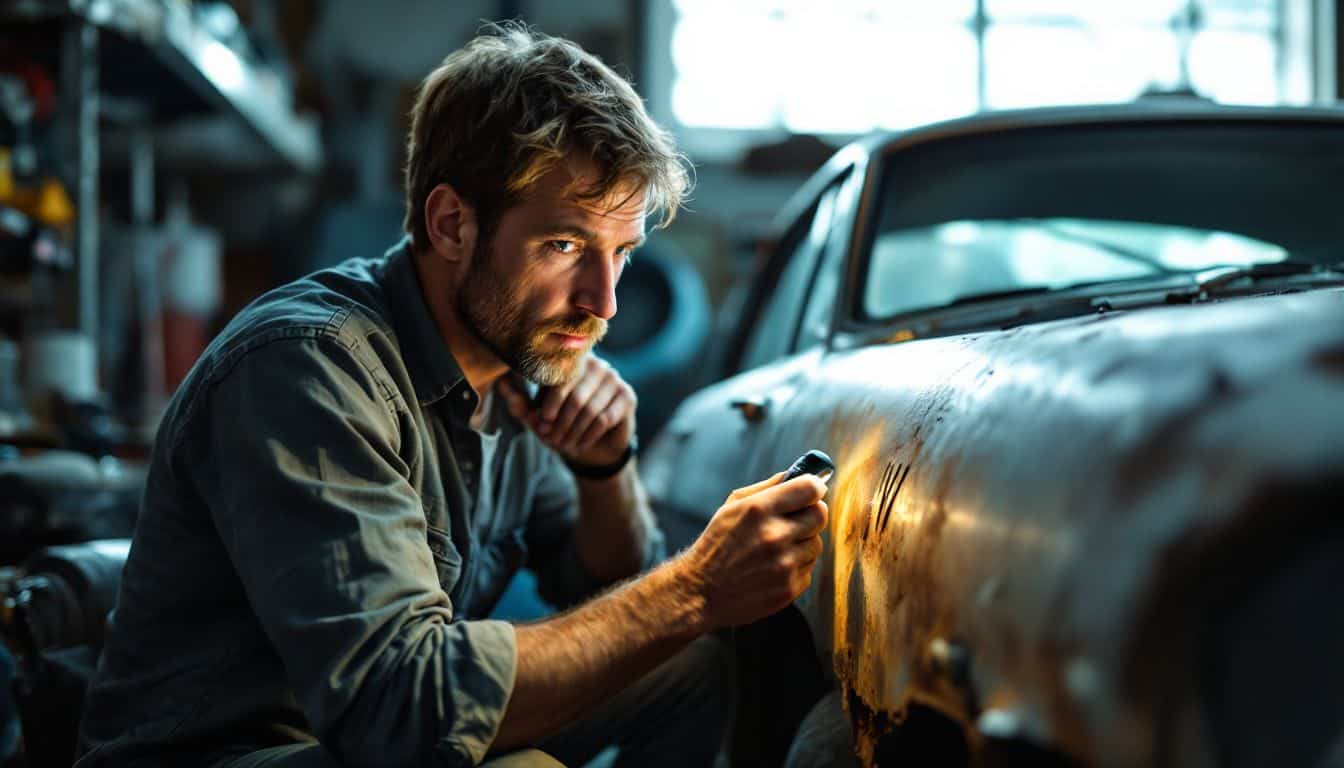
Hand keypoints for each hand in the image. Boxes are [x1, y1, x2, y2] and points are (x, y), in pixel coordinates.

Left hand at [497, 356, 635, 466]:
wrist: (591, 447)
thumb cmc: (560, 424)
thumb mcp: (537, 417)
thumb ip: (521, 403)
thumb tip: (500, 383)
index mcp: (570, 360)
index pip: (558, 378)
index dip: (548, 403)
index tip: (540, 424)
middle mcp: (595, 363)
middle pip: (575, 395)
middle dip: (560, 422)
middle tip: (550, 439)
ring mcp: (613, 377)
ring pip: (589, 408)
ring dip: (573, 431)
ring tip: (563, 444)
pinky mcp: (627, 396)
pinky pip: (605, 418)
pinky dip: (588, 434)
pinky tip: (580, 443)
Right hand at [680, 472, 828, 628]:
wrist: (702, 592)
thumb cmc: (716, 546)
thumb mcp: (731, 507)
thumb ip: (765, 488)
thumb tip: (796, 475)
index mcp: (758, 510)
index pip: (810, 488)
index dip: (814, 487)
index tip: (812, 492)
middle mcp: (774, 535)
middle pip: (820, 515)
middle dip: (811, 514)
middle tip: (797, 520)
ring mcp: (783, 564)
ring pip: (816, 544)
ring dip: (802, 544)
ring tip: (777, 549)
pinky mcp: (789, 588)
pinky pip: (808, 569)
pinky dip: (796, 568)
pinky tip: (773, 569)